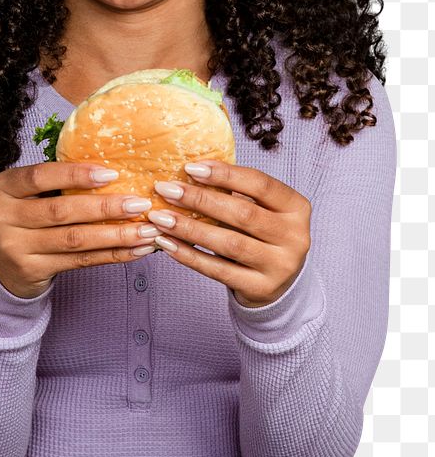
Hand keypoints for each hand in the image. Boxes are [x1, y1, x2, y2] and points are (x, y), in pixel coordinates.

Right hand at [0, 162, 160, 298]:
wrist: (1, 266)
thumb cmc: (24, 219)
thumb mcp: (27, 195)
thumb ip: (56, 182)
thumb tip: (115, 170)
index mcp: (3, 187)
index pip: (40, 177)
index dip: (75, 174)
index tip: (111, 174)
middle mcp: (2, 217)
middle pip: (61, 210)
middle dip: (105, 207)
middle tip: (140, 204)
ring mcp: (15, 247)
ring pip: (74, 239)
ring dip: (115, 235)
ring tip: (146, 231)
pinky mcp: (31, 270)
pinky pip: (79, 262)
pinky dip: (111, 255)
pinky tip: (135, 250)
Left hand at [145, 160, 311, 306]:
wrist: (280, 283)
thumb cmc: (262, 235)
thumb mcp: (261, 210)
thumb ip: (236, 193)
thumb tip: (190, 172)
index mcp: (297, 208)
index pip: (260, 184)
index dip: (225, 174)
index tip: (190, 167)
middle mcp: (295, 237)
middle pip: (242, 214)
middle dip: (200, 199)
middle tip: (166, 190)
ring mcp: (280, 266)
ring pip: (229, 243)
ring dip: (189, 228)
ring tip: (160, 218)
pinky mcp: (261, 288)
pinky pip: (218, 270)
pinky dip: (189, 255)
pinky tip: (167, 243)